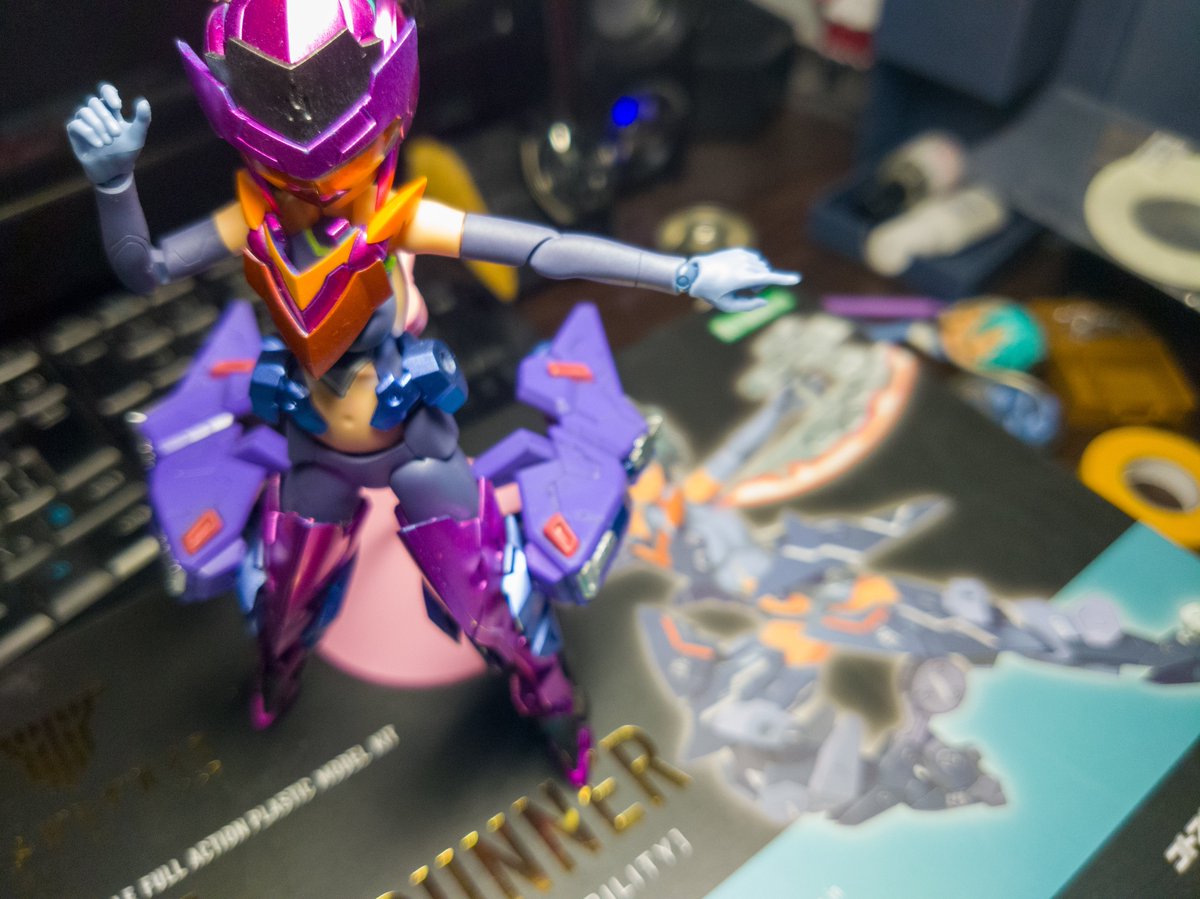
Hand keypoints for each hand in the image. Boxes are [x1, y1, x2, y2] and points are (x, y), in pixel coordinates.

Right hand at [66, 83, 150, 186]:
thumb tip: (143, 101)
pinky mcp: (74, 132)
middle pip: (94, 102)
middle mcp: (95, 113)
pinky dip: (89, 133)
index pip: (106, 90)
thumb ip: (142, 120)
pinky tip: (100, 145)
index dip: (109, 93)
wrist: (115, 172)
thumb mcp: (137, 136)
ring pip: (84, 111)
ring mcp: (83, 121)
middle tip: (117, 134)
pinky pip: (75, 124)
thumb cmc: (126, 152)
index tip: (117, 106)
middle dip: (106, 117)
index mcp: (111, 110)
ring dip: (98, 126)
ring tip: (108, 142)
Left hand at [678, 248, 800, 312]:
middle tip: (750, 291)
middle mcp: (743, 264)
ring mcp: (741, 255)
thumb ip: (748, 305)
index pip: (767, 278)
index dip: (783, 280)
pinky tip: (741, 272)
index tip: (797, 279)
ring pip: (761, 265)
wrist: (694, 274)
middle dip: (762, 284)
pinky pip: (755, 258)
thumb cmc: (711, 293)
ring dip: (758, 274)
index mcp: (741, 278)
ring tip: (743, 282)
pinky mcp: (738, 250)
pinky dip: (753, 266)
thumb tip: (764, 301)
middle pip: (766, 273)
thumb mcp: (727, 305)